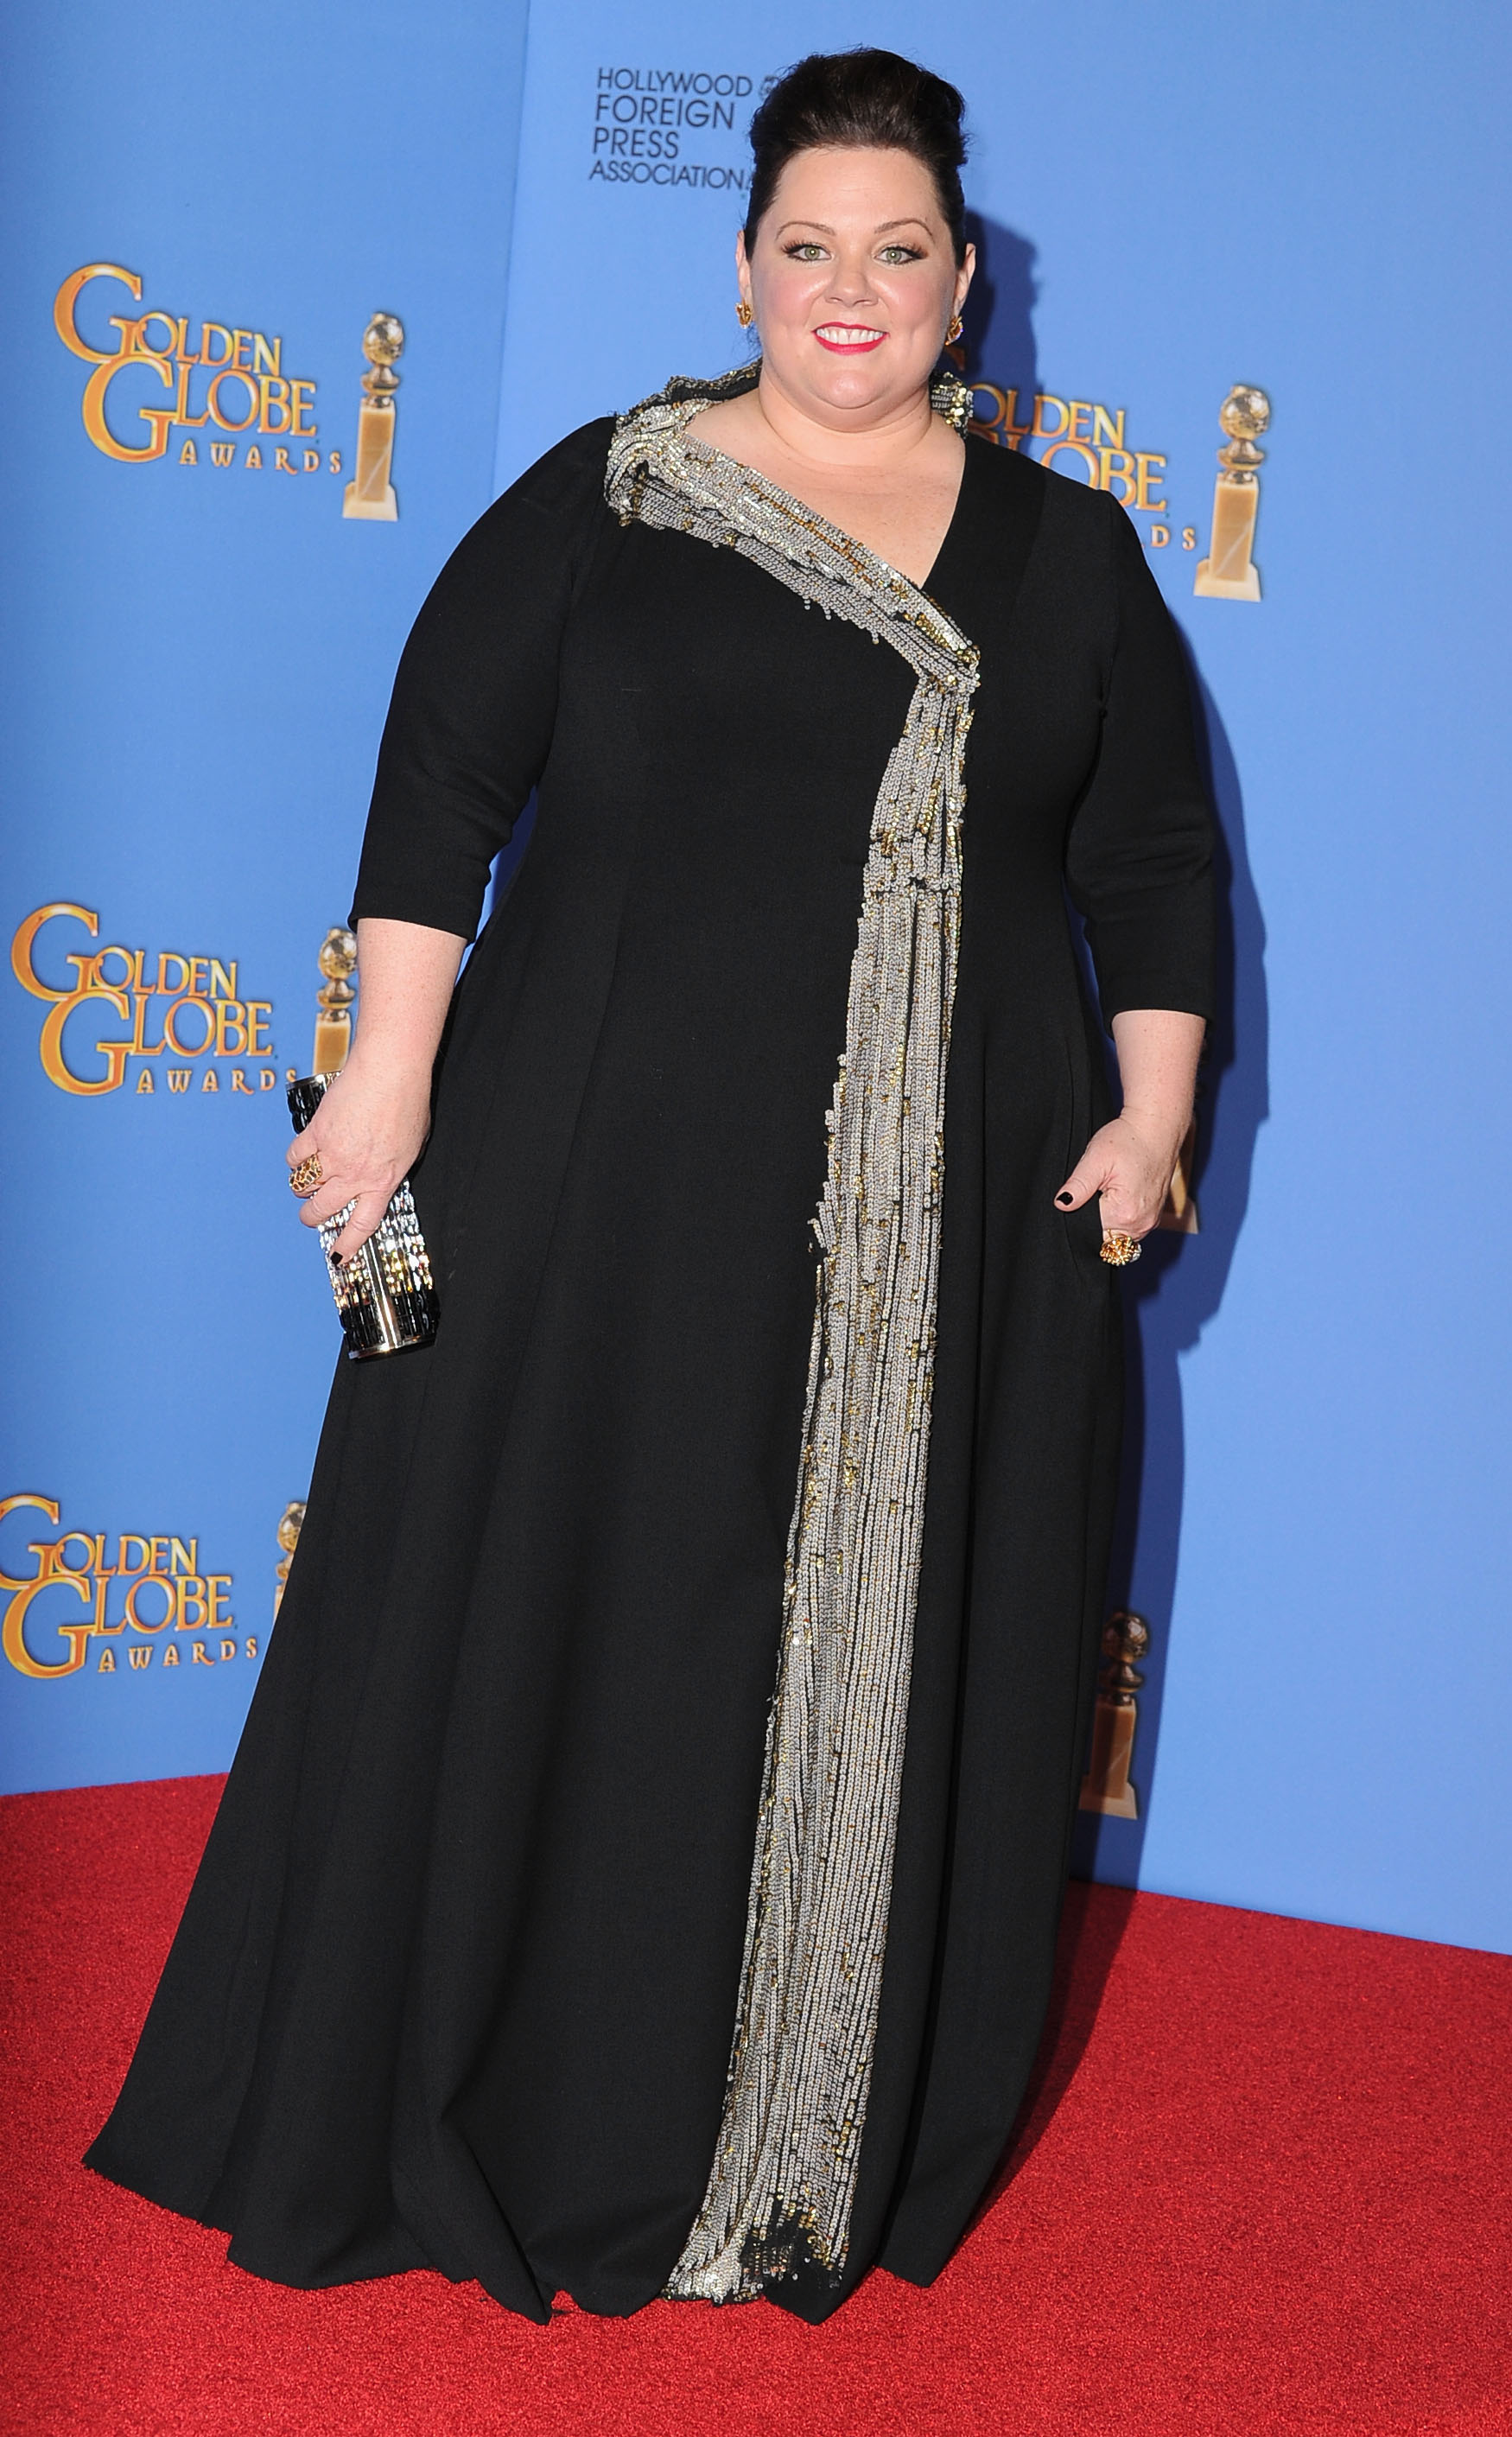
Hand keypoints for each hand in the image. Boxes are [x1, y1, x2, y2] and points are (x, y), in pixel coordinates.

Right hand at [285, 1055, 431, 1260]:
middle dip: (313, 1217)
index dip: (348, 1245)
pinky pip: (295, 1157)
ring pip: (304, 1187)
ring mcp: (333, 1155)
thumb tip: (379, 1179)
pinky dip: (295, 1159)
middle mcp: (355, 1174)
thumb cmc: (408, 1103)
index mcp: (383, 1181)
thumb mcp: (411, 1148)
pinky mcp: (315, 1133)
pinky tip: (301, 1155)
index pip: (362, 1224)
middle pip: (323, 1210)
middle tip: (311, 1214)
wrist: (390, 1071)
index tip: (339, 1257)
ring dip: (302, 1188)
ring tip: (306, 1182)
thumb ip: (392, 1168)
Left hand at [1055, 1108, 1187, 1242]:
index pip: (1089, 1232)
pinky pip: (1130, 1228)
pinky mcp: (1154, 1216)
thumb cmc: (1128, 1139)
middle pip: (1104, 1238)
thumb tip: (1061, 1204)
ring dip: (1108, 1220)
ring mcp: (1150, 1222)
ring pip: (1117, 1236)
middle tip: (1097, 1190)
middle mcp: (1140, 1223)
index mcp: (1124, 1214)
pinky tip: (1119, 1195)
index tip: (1082, 1197)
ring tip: (1109, 1190)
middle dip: (1094, 1221)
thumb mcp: (1095, 1160)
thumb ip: (1077, 1186)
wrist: (1157, 1128)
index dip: (1079, 1217)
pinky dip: (1121, 1217)